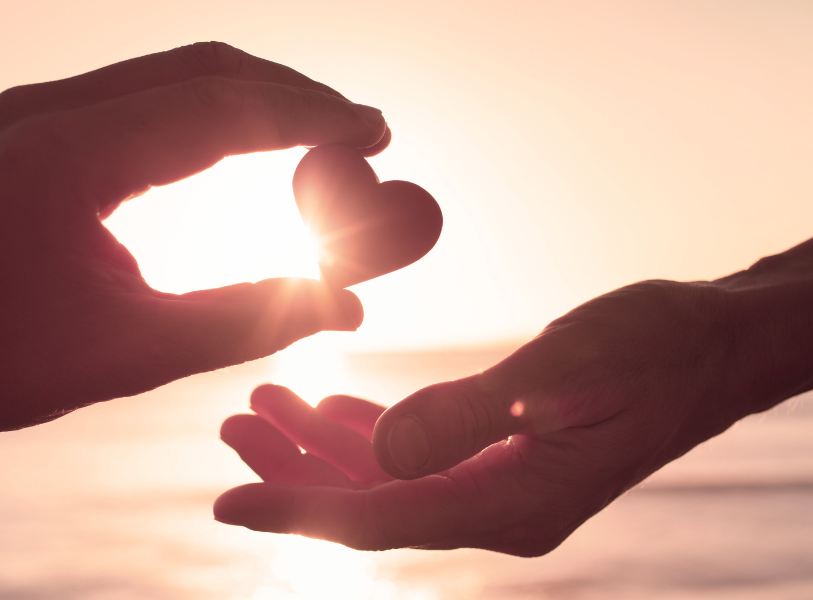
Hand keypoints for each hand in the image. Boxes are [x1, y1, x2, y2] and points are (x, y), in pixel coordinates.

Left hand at [0, 42, 386, 445]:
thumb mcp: (130, 354)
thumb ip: (245, 321)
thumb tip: (345, 306)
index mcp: (72, 155)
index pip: (221, 108)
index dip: (310, 115)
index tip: (373, 130)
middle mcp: (52, 110)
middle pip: (206, 70)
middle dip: (295, 94)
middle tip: (361, 128)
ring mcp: (40, 109)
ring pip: (177, 72)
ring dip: (257, 95)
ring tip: (322, 128)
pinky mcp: (39, 124)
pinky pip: (145, 92)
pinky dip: (212, 108)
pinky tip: (248, 135)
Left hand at [216, 270, 812, 554]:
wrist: (708, 345)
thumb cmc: (649, 351)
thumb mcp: (557, 376)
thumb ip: (466, 417)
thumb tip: (382, 457)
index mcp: (510, 504)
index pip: (379, 519)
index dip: (297, 509)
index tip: (226, 499)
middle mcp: (497, 508)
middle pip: (369, 502)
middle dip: (294, 469)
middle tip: (231, 424)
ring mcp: (498, 485)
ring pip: (386, 479)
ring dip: (320, 444)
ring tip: (263, 404)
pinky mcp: (500, 456)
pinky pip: (417, 458)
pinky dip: (366, 434)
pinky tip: (328, 409)